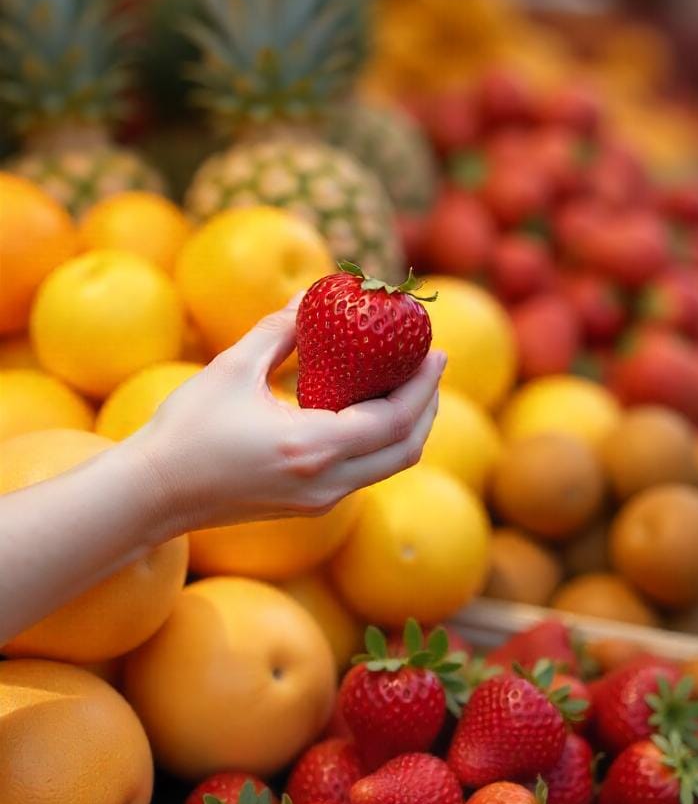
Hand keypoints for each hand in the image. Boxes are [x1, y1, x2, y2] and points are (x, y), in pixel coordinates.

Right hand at [132, 298, 445, 536]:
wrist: (154, 494)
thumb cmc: (186, 429)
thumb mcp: (233, 368)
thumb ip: (278, 330)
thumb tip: (311, 298)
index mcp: (311, 447)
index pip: (393, 419)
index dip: (423, 386)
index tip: (437, 351)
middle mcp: (325, 482)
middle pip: (405, 448)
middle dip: (428, 406)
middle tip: (432, 365)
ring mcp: (319, 500)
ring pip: (388, 465)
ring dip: (408, 425)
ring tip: (410, 383)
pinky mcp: (309, 505)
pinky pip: (364, 472)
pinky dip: (381, 440)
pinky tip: (372, 407)